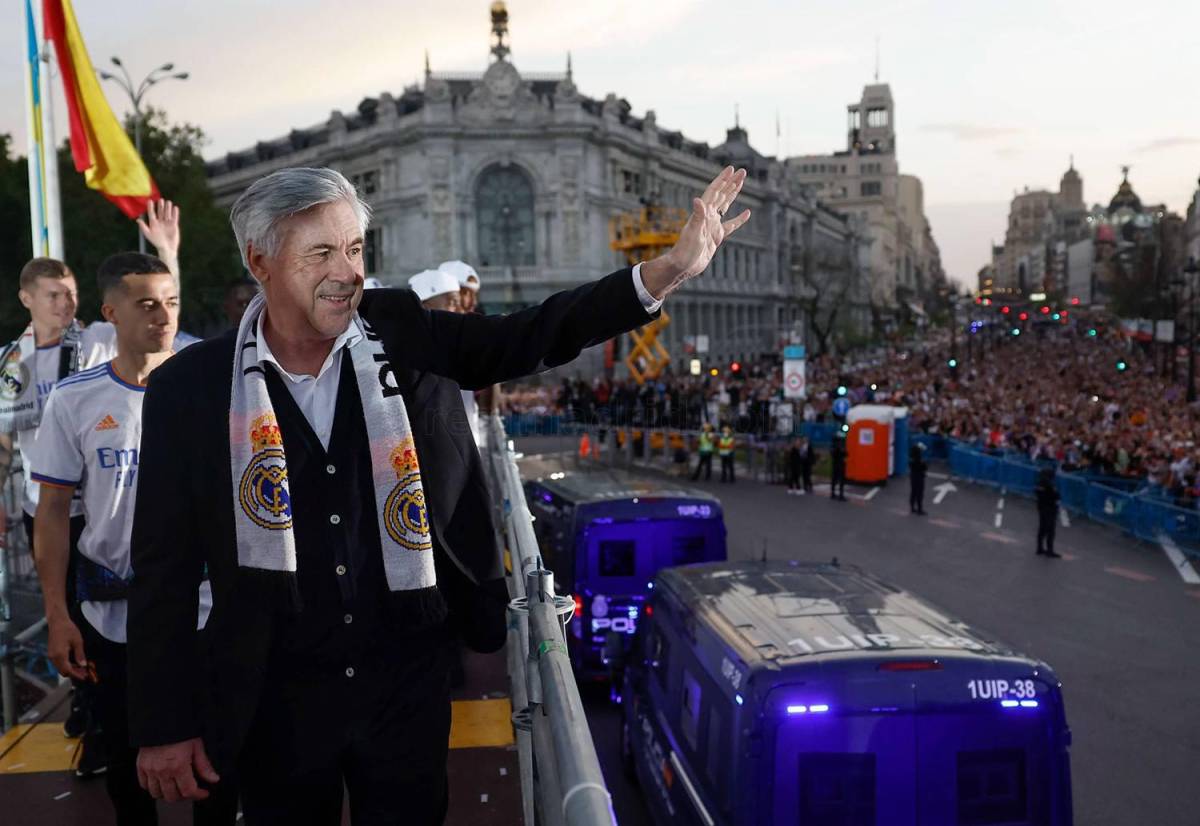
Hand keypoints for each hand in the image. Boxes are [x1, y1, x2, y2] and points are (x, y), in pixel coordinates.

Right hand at [47, 616, 88, 680]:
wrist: (57, 622)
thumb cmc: (68, 630)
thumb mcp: (78, 641)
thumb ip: (80, 655)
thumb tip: (83, 665)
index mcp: (60, 655)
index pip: (68, 670)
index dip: (76, 675)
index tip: (85, 676)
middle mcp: (53, 658)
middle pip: (63, 671)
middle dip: (74, 673)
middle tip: (85, 673)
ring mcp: (51, 656)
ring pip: (60, 668)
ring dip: (70, 669)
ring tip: (82, 668)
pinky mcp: (51, 654)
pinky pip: (59, 663)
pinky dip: (66, 665)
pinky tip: (75, 663)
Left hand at [137, 199, 180, 258]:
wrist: (167, 248)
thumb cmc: (156, 242)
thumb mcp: (148, 234)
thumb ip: (143, 227)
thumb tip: (138, 220)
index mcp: (153, 223)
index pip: (151, 213)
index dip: (150, 207)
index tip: (150, 200)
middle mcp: (160, 222)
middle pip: (160, 212)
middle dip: (160, 206)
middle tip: (160, 200)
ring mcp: (167, 223)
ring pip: (167, 213)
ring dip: (167, 208)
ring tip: (168, 202)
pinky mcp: (174, 225)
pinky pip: (174, 218)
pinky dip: (175, 213)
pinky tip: (175, 208)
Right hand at [137, 738, 218, 801]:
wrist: (161, 720)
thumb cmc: (180, 731)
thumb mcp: (196, 746)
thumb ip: (204, 765)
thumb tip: (213, 778)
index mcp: (178, 766)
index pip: (188, 791)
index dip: (198, 795)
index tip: (203, 793)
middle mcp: (162, 770)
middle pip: (172, 797)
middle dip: (184, 796)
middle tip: (190, 790)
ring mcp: (150, 770)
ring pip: (157, 794)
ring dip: (167, 794)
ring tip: (176, 787)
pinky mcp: (141, 766)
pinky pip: (144, 785)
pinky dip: (153, 787)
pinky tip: (161, 782)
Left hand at [640, 166, 751, 298]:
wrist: (683, 266)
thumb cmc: (685, 250)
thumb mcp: (693, 232)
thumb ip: (697, 216)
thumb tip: (697, 199)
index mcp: (703, 213)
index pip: (714, 191)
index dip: (723, 179)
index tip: (732, 169)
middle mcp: (708, 216)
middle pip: (722, 195)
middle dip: (731, 182)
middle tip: (743, 172)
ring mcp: (712, 226)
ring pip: (725, 206)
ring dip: (733, 194)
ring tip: (741, 183)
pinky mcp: (716, 236)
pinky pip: (730, 225)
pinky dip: (739, 219)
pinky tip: (746, 213)